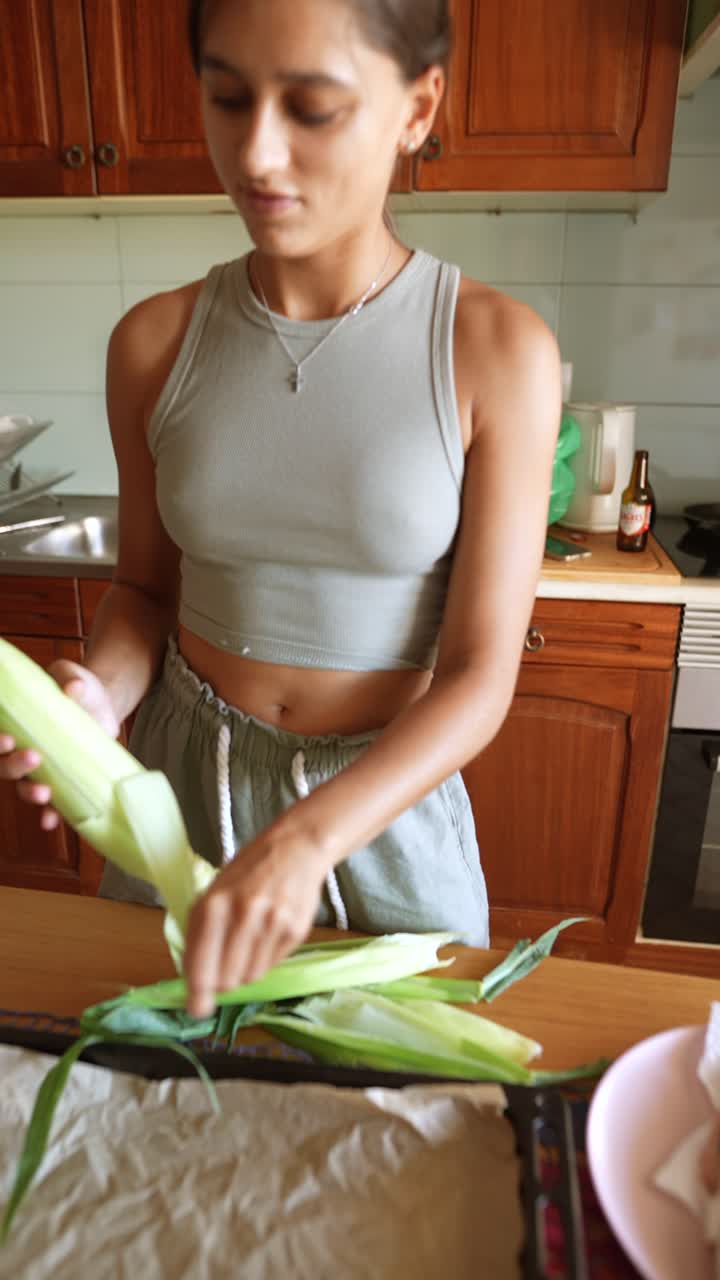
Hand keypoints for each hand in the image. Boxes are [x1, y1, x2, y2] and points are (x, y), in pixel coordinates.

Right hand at [0, 660, 119, 829]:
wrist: (102, 706)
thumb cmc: (79, 689)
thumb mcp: (75, 678)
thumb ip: (72, 679)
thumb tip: (73, 688)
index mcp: (17, 724)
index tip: (8, 740)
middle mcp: (21, 749)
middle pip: (4, 766)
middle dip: (14, 765)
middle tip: (32, 758)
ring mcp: (40, 769)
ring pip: (23, 787)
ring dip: (30, 793)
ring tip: (43, 793)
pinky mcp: (61, 782)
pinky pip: (51, 804)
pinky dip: (48, 815)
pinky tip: (49, 821)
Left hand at [184, 823, 328, 1016]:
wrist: (295, 848)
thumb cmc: (248, 872)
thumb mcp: (214, 892)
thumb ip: (201, 934)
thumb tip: (194, 984)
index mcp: (214, 904)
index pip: (201, 964)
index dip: (197, 993)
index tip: (196, 1009)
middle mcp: (243, 914)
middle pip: (227, 980)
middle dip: (223, 981)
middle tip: (224, 968)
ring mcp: (272, 923)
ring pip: (251, 977)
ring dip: (246, 969)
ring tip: (249, 941)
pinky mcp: (296, 930)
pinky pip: (273, 965)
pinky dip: (266, 957)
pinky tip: (268, 932)